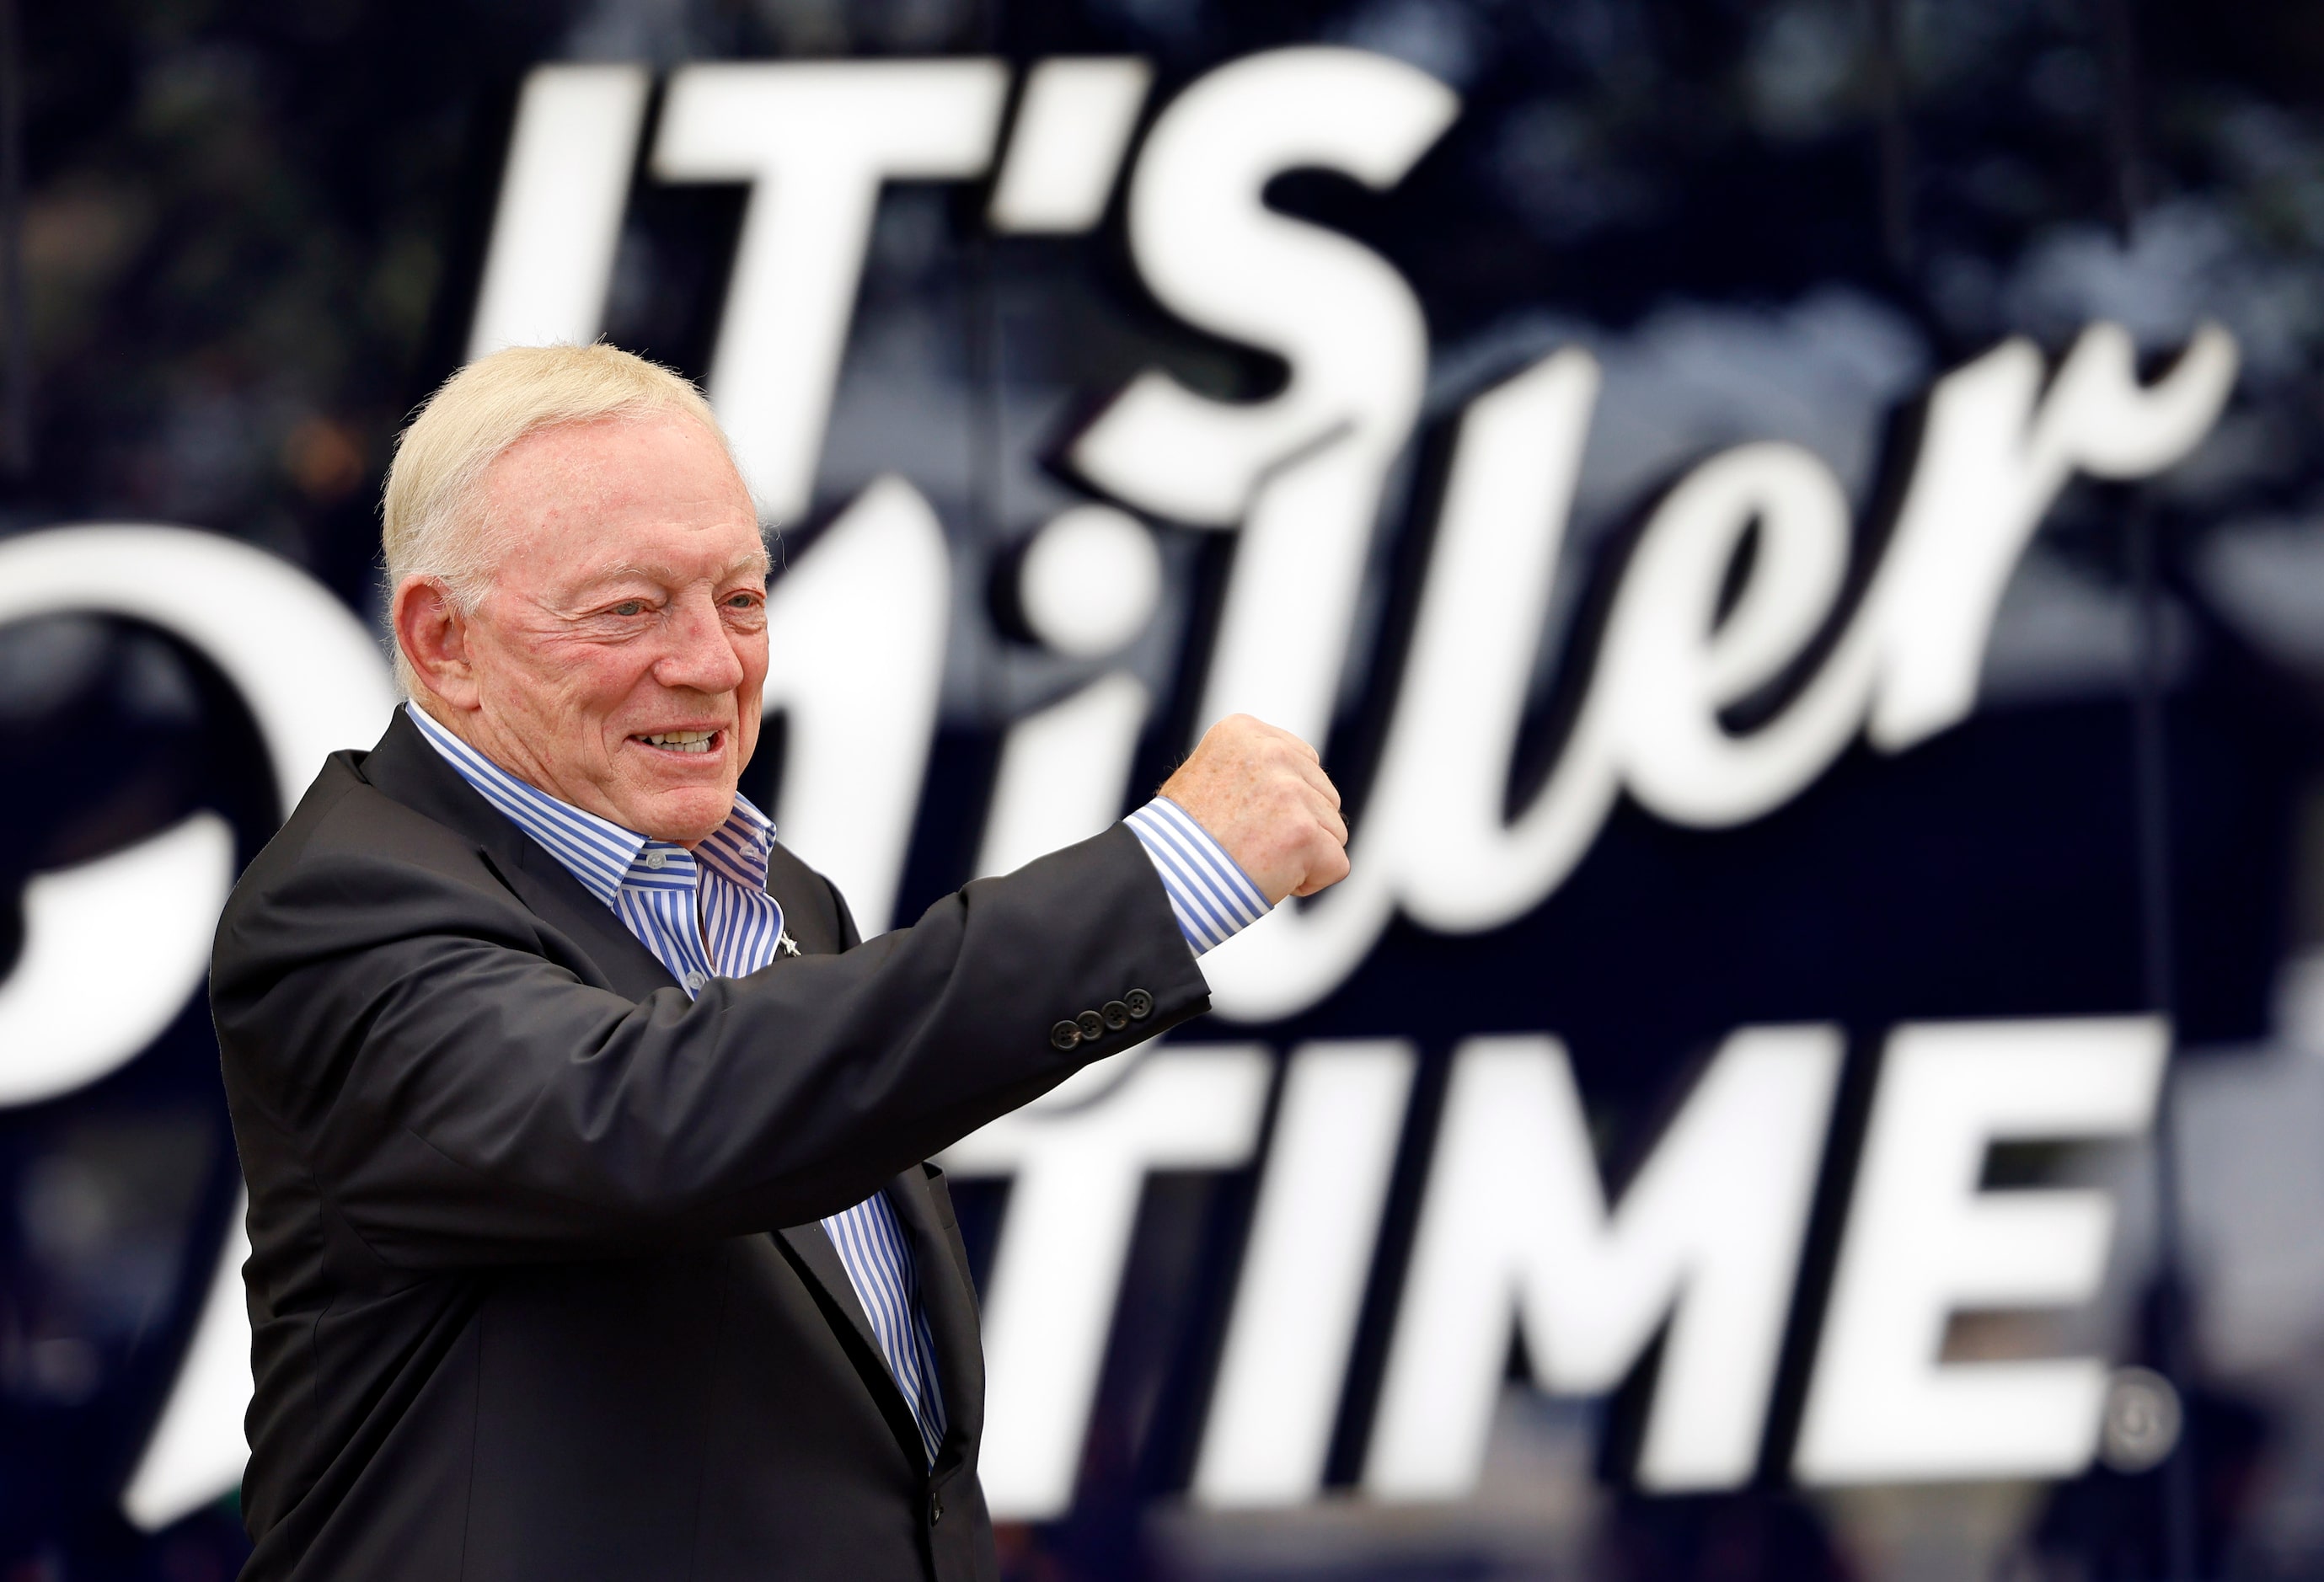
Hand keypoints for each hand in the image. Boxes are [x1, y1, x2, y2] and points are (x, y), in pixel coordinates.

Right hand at [1157, 715, 1349, 903]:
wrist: (1161, 877)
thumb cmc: (1178, 840)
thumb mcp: (1207, 775)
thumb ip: (1253, 768)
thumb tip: (1297, 779)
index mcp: (1244, 731)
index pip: (1303, 764)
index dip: (1282, 803)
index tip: (1243, 819)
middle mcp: (1271, 752)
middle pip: (1324, 797)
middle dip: (1296, 828)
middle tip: (1247, 845)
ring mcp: (1289, 791)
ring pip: (1333, 831)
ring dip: (1302, 855)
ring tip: (1253, 860)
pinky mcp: (1304, 832)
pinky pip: (1336, 865)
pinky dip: (1309, 882)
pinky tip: (1269, 878)